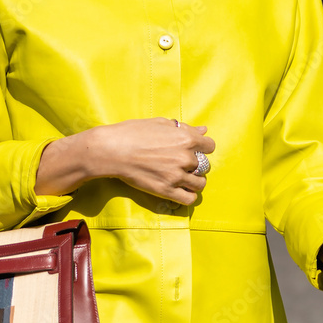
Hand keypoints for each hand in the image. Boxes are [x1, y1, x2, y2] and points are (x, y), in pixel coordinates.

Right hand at [88, 117, 215, 207]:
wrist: (113, 150)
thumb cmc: (133, 133)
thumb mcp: (161, 124)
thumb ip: (184, 129)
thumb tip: (204, 131)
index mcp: (186, 139)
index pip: (210, 146)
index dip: (202, 148)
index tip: (194, 150)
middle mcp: (185, 158)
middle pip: (204, 166)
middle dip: (196, 165)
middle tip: (183, 165)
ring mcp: (176, 176)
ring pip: (200, 184)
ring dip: (194, 182)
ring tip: (184, 179)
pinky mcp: (166, 190)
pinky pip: (189, 199)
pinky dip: (188, 196)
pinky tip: (180, 190)